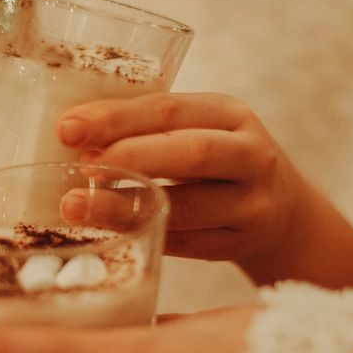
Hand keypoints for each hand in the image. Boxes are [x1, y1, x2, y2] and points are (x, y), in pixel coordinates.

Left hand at [57, 93, 352, 287]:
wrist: (285, 214)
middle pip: (191, 153)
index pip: (170, 108)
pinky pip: (187, 244)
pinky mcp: (243, 242)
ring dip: (125, 206)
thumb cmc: (220, 163)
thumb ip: (149, 128)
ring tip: (77, 206)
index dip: (116, 118)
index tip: (68, 129)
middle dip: (129, 157)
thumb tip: (72, 131)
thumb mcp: (200, 130)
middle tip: (80, 167)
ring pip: (187, 207)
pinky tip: (109, 231)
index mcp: (231, 114)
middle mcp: (251, 154)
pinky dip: (145, 235)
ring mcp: (253, 203)